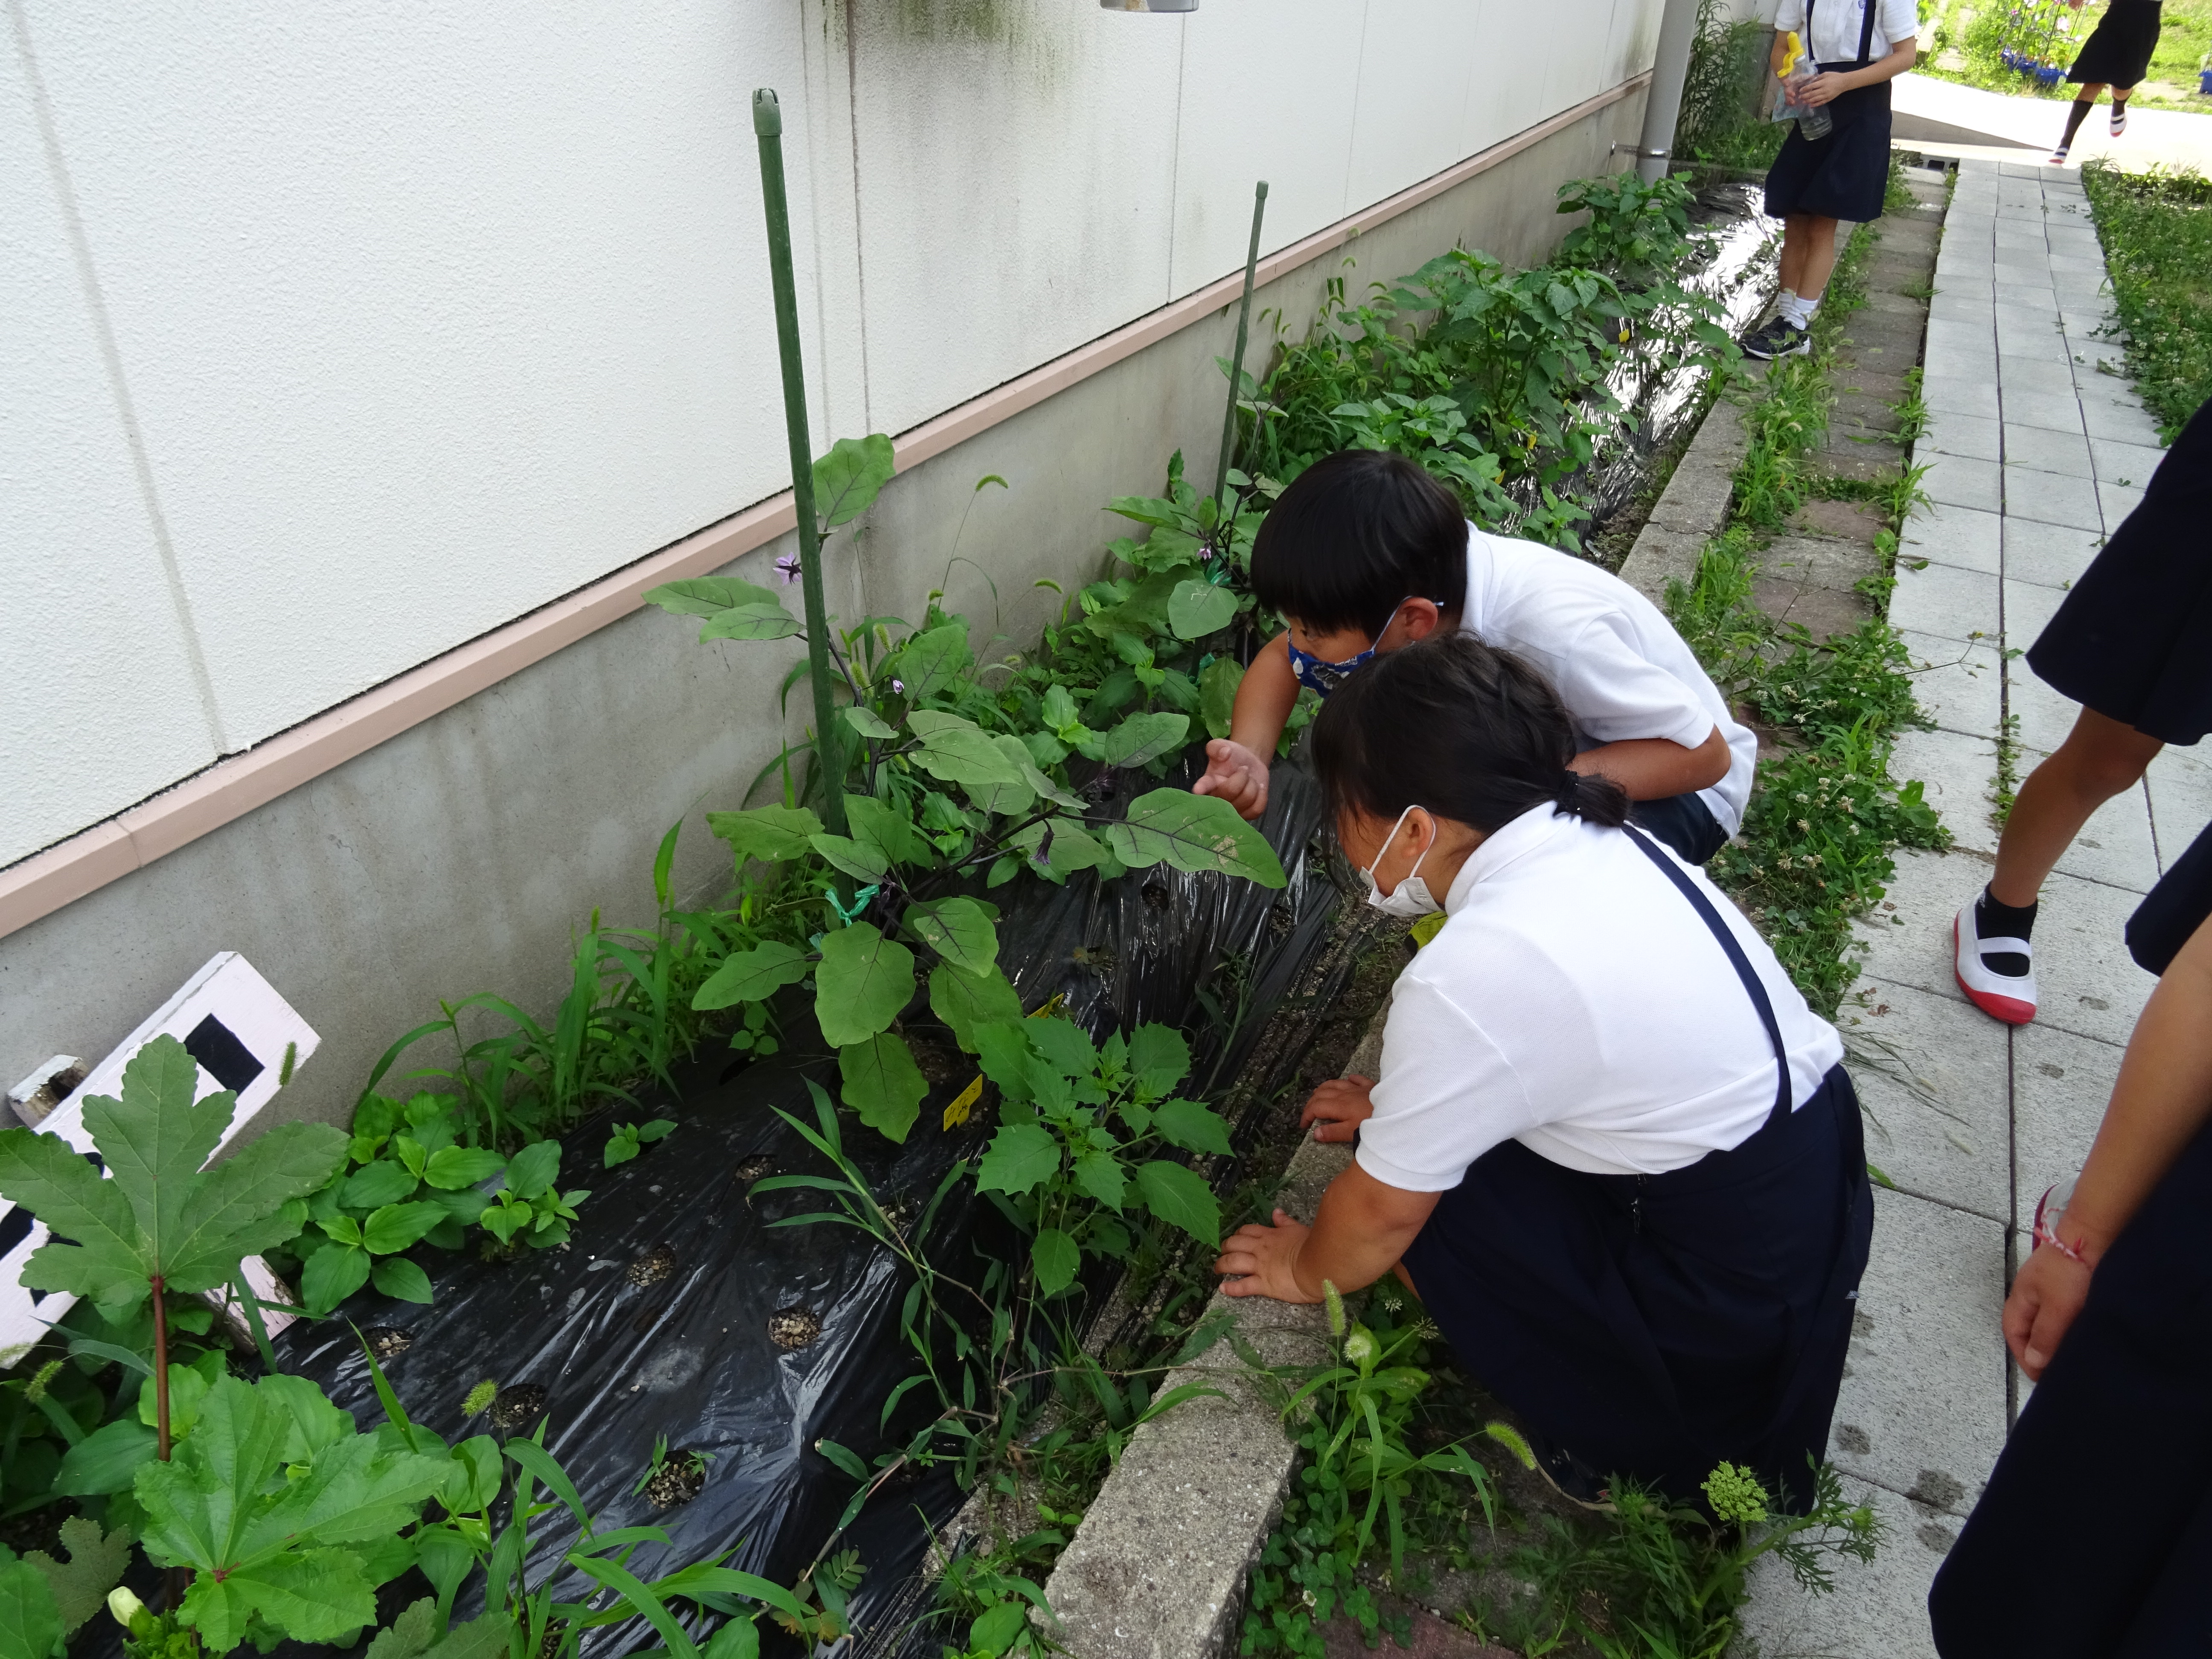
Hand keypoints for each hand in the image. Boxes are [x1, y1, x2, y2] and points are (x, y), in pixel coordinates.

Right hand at [1193, 738, 1269, 820]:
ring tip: (1249, 779)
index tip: (1198, 789)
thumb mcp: (1221, 746)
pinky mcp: (1247, 815)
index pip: (1203, 786)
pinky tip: (1257, 789)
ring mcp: (1231, 810)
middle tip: (1243, 769)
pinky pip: (1257, 808)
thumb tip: (1225, 752)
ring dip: (1252, 785)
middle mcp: (1216, 799)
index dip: (1201, 788)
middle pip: (1230, 791)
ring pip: (1246, 799)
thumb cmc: (1231, 756)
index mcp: (1208, 783)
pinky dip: (1261, 796)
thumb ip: (1217, 747)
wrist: (1248, 764)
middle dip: (1241, 777)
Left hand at [1214, 1210, 1318, 1301]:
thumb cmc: (1312, 1246)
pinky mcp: (1263, 1285)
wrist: (1318, 1265)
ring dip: (1222, 1265)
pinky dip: (1231, 1288)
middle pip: (1234, 1245)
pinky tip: (1222, 1289)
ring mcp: (1260, 1267)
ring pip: (1233, 1263)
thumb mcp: (1298, 1229)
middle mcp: (1260, 1250)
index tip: (1235, 1239)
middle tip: (1222, 1253)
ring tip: (1217, 1269)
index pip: (1247, 1231)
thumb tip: (1276, 1212)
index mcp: (1268, 1236)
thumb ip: (1285, 1221)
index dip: (1237, 1234)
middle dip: (1225, 1248)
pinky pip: (1242, 1286)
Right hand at [1301, 1076, 1376, 1144]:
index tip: (1303, 1125)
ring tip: (1318, 1094)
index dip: (1306, 1115)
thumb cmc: (1372, 1124)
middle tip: (1308, 1113)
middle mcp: (1344, 1093)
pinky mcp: (1370, 1086)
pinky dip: (1349, 1080)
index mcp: (1338, 1105)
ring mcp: (1357, 1088)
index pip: (1316, 1107)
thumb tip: (1315, 1133)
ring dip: (1324, 1088)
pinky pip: (1357, 1079)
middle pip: (1321, 1093)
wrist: (1397, 1112)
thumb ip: (1332, 1132)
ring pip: (1335, 1083)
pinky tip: (1348, 1080)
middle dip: (1311, 1102)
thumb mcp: (1351, 1133)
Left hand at [1796, 70, 1851, 105]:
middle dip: (1805, 96)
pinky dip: (1815, 105)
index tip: (1800, 90)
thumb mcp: (1826, 74)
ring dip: (1808, 101)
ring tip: (1803, 102)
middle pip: (1812, 94)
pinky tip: (1810, 105)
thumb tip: (1811, 82)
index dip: (1805, 89)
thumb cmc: (1834, 76)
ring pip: (1815, 99)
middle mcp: (1824, 90)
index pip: (1812, 86)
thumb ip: (1818, 78)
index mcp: (1823, 82)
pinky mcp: (1828, 99)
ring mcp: (1826, 95)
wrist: (1844, 82)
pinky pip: (1821, 103)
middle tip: (1799, 97)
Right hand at [2003, 1242, 2093, 1379]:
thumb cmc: (2069, 1273)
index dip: (2023, 1356)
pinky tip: (2083, 1333)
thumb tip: (2034, 1362)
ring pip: (2047, 1320)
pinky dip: (2068, 1327)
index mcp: (2021, 1298)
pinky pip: (2064, 1312)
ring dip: (2055, 1339)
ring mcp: (2051, 1286)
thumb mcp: (2056, 1307)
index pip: (2013, 1333)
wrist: (2092, 1237)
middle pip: (2028, 1327)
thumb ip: (2045, 1336)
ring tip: (2071, 1357)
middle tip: (2057, 1372)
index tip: (2041, 1378)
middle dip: (2038, 1351)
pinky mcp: (2070, 1283)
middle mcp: (2032, 1293)